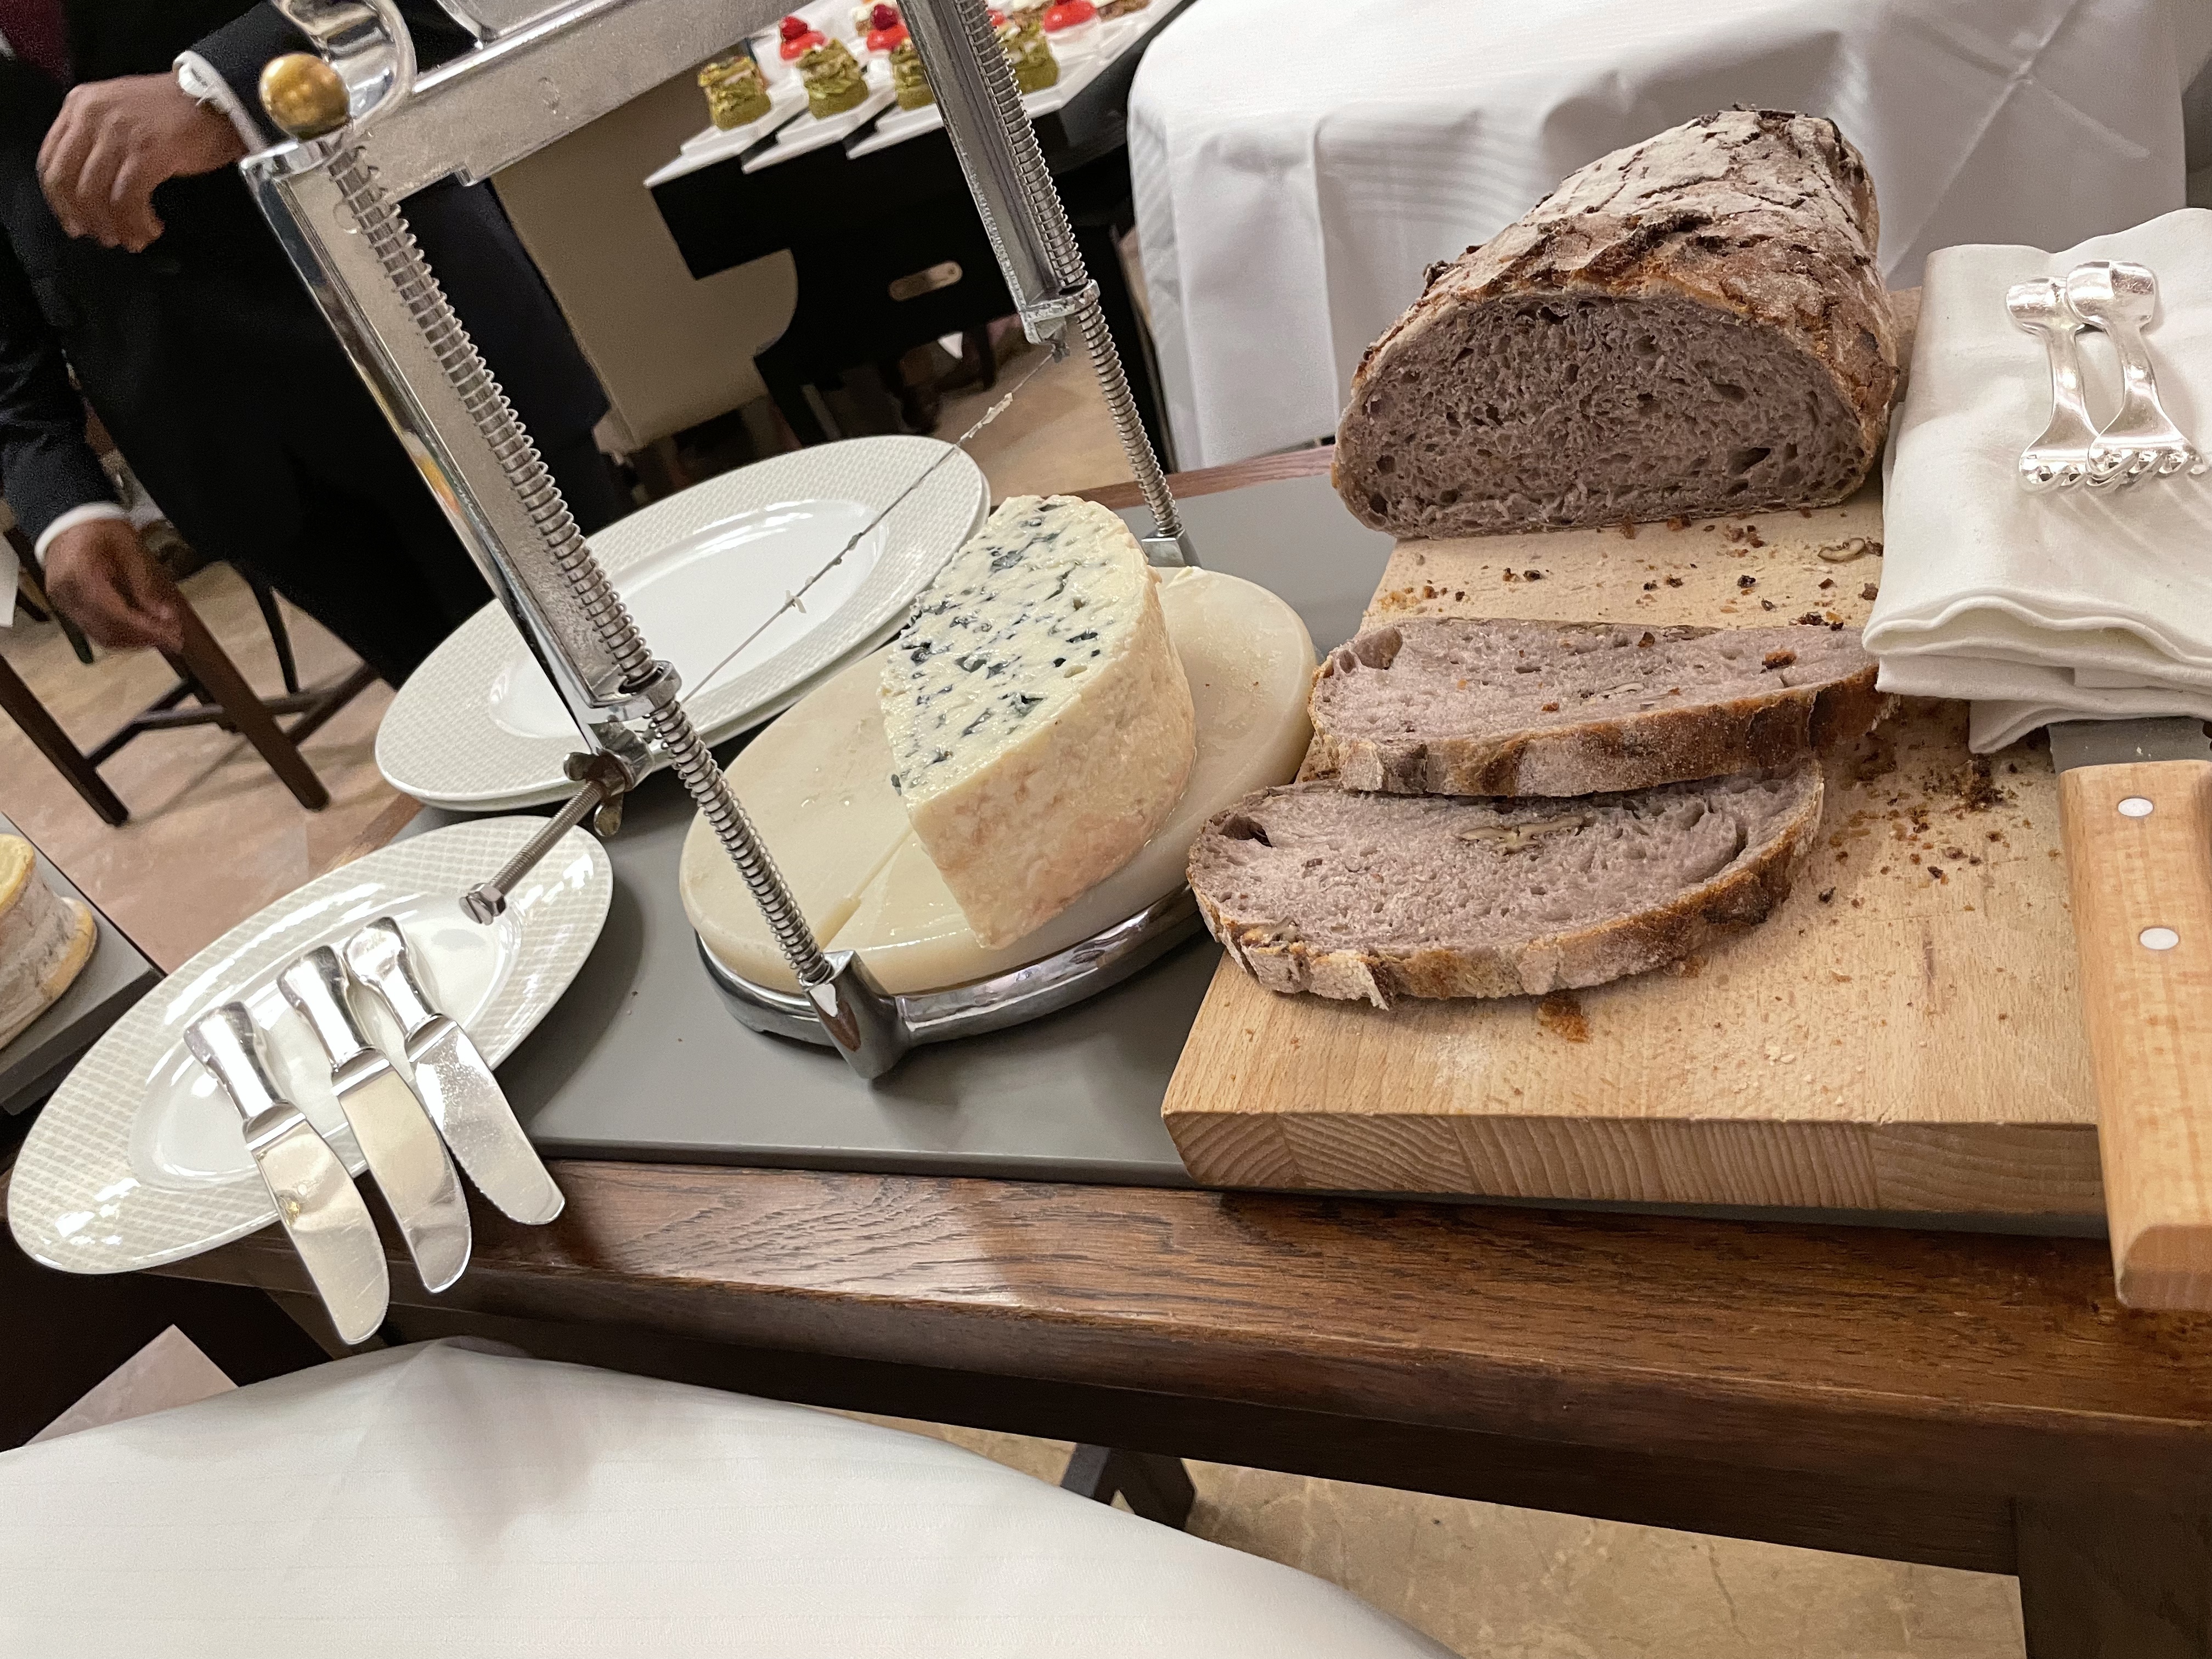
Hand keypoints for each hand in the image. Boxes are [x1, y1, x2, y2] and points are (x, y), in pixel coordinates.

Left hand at [37, 75, 246, 252]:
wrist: (218, 98)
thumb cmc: (176, 112)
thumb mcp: (121, 113)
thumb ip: (98, 139)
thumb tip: (90, 188)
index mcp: (81, 104)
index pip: (49, 160)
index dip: (59, 200)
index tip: (74, 222)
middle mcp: (92, 115)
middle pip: (67, 181)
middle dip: (85, 218)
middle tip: (105, 237)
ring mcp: (118, 133)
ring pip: (95, 195)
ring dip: (114, 226)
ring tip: (134, 238)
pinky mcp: (146, 152)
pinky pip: (127, 199)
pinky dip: (136, 222)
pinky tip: (151, 229)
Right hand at [43, 518, 183, 653]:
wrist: (71, 521)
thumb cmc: (100, 530)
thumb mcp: (130, 550)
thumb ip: (145, 586)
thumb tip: (164, 617)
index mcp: (81, 575)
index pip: (117, 614)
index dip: (147, 629)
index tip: (174, 636)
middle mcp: (67, 594)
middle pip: (109, 631)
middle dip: (144, 639)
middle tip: (174, 637)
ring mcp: (64, 603)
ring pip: (101, 636)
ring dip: (134, 642)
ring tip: (161, 636)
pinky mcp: (67, 608)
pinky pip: (94, 630)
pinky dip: (120, 635)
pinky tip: (141, 632)